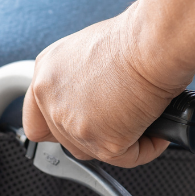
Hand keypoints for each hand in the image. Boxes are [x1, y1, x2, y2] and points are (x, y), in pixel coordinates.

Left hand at [22, 9, 186, 166]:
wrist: (153, 43)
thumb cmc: (134, 38)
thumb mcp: (91, 50)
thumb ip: (79, 79)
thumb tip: (94, 98)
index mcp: (46, 74)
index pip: (36, 120)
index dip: (59, 128)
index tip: (79, 126)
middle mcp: (51, 100)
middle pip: (66, 140)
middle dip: (96, 134)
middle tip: (122, 118)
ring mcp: (73, 124)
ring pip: (94, 152)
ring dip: (120, 141)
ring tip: (142, 120)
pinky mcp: (102, 142)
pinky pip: (127, 157)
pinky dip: (147, 147)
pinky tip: (158, 130)